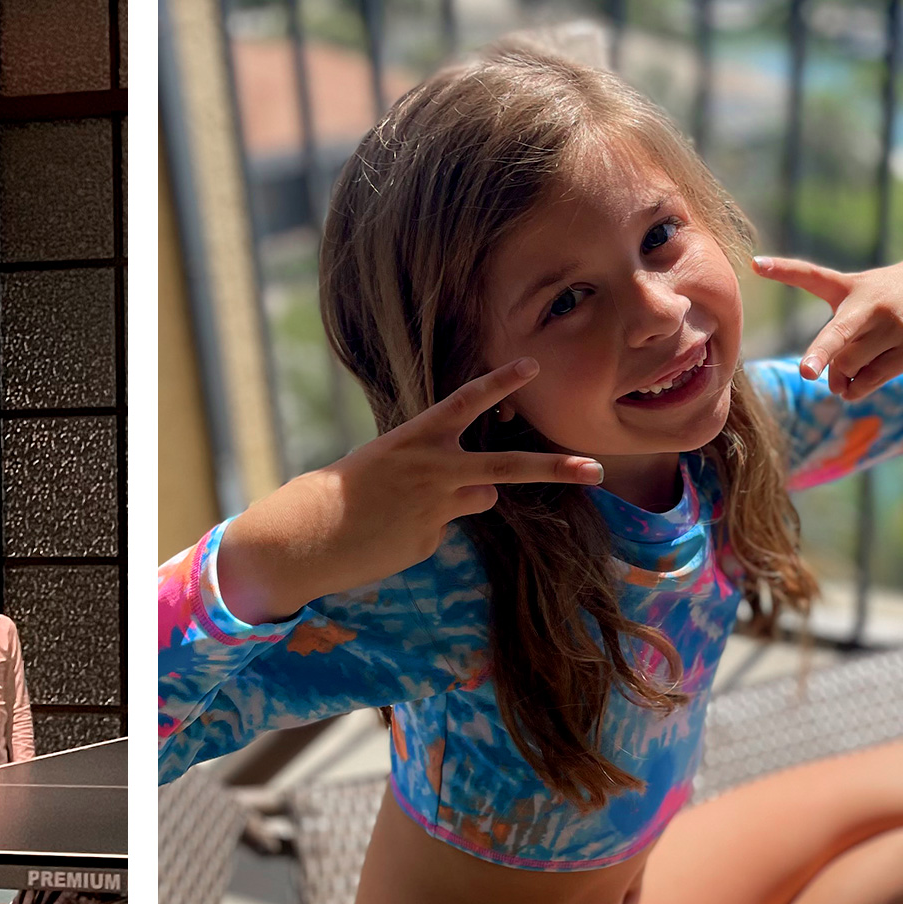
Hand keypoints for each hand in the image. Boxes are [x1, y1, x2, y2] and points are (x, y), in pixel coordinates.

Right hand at [214, 360, 604, 622]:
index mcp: (415, 439)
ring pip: (482, 497)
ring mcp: (435, 507)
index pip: (464, 403)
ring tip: (415, 504)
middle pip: (507, 466)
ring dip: (466, 497)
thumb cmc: (342, 492)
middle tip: (594, 469)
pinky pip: (447, 528)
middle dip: (555, 468)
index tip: (532, 364)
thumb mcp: (386, 462)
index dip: (500, 383)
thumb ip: (435, 465)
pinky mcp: (431, 539)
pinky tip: (393, 532)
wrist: (307, 533)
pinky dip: (427, 528)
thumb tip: (483, 491)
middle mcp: (432, 469)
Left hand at [755, 251, 902, 400]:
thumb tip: (838, 389)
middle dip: (820, 354)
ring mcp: (894, 326)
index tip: (756, 263)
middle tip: (807, 373)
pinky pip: (871, 379)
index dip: (783, 269)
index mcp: (851, 287)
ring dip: (839, 379)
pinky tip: (853, 387)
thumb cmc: (897, 298)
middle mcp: (870, 305)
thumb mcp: (868, 304)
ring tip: (845, 376)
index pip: (811, 275)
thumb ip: (844, 346)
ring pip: (849, 366)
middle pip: (837, 335)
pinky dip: (855, 389)